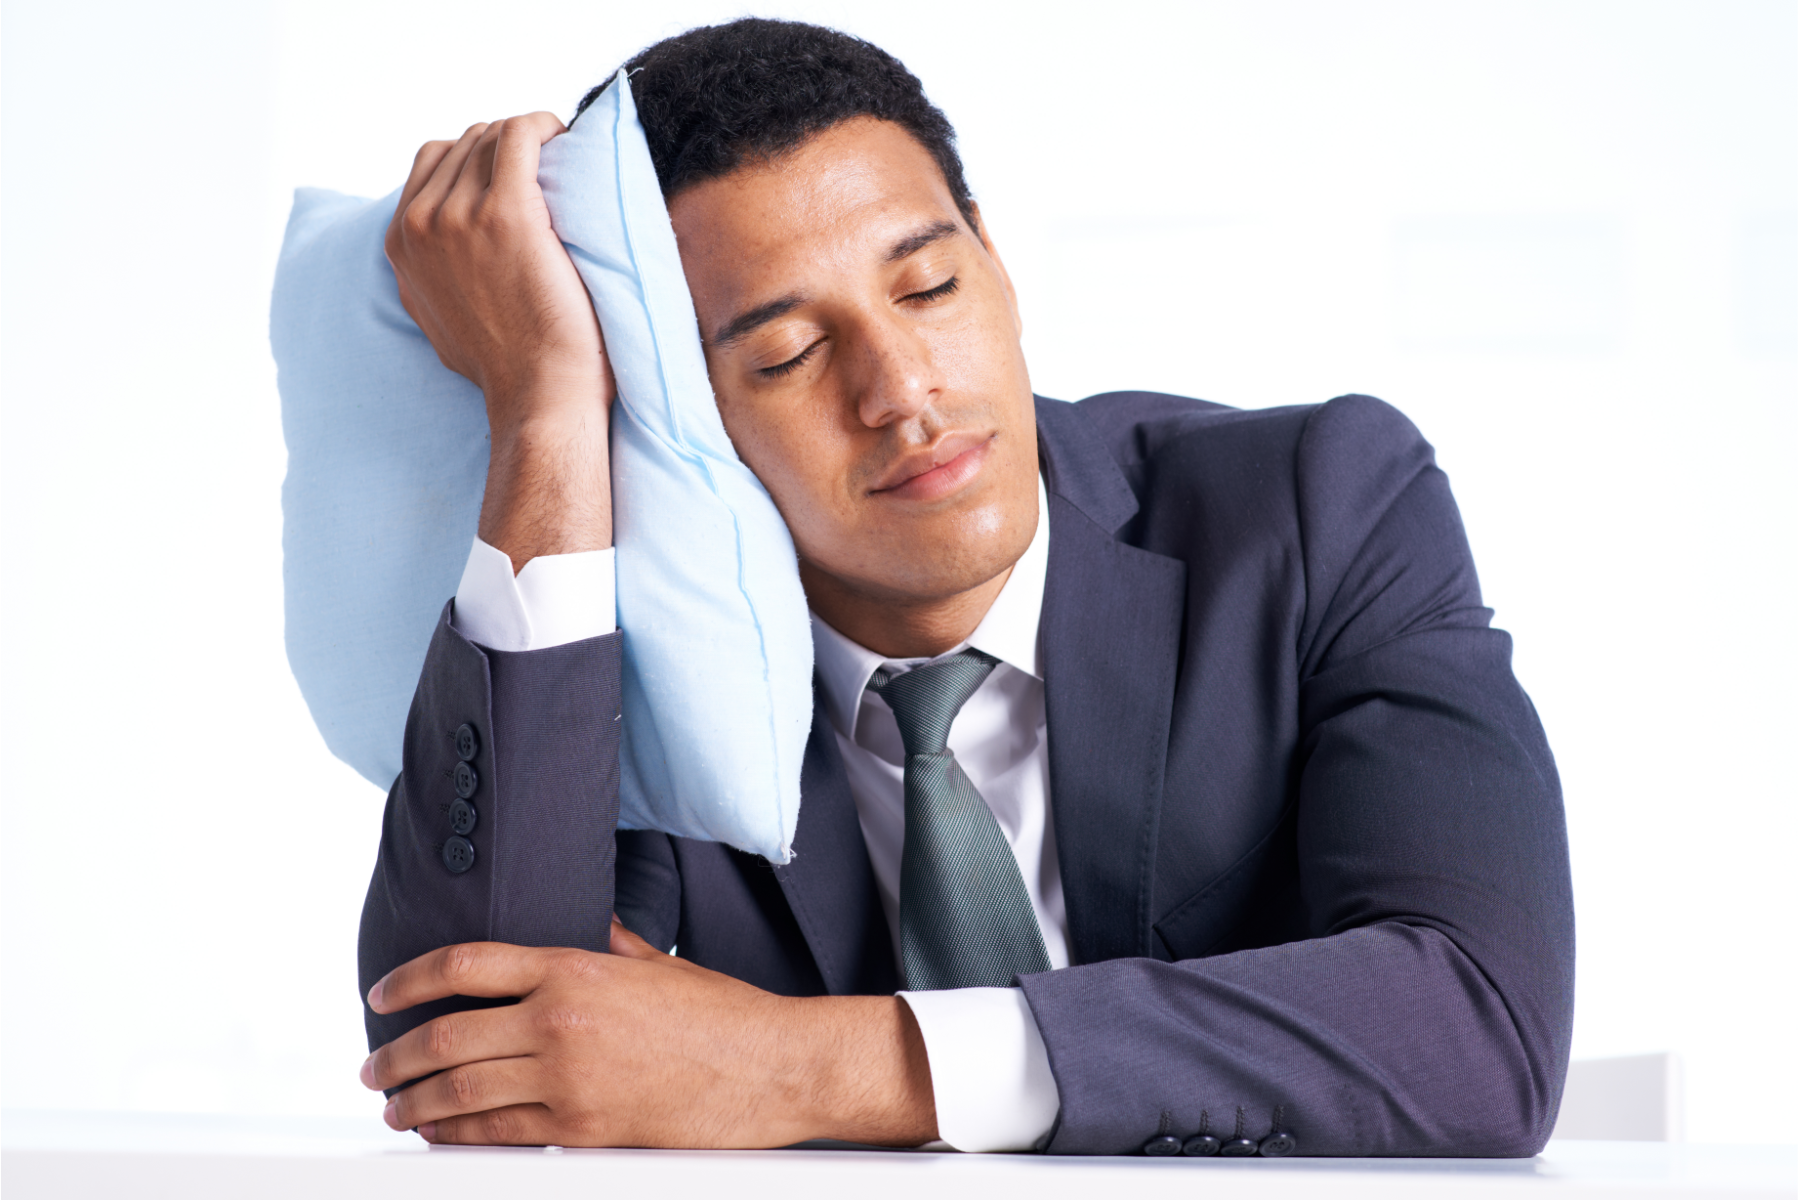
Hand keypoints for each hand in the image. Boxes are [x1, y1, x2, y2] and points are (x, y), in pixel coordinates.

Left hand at [360, 921, 938, 1147]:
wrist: (771, 1068)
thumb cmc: (723, 1016)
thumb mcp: (656, 963)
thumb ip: (608, 946)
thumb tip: (581, 929)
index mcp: (574, 968)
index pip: (465, 966)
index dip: (409, 979)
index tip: (384, 994)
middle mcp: (559, 1021)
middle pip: (447, 1037)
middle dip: (396, 1056)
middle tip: (374, 1067)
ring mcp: (567, 1079)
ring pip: (461, 1095)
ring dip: (415, 1104)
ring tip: (394, 1108)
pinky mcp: (581, 1130)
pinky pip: (498, 1138)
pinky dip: (457, 1140)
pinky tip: (441, 1137)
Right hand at [386, 114, 614, 564]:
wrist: (539, 395)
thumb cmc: (509, 367)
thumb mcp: (440, 317)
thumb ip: (432, 273)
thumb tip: (445, 249)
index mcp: (400, 244)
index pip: (433, 161)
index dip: (479, 159)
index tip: (518, 170)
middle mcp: (420, 224)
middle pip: (465, 144)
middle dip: (507, 148)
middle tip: (549, 164)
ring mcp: (458, 215)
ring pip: (493, 137)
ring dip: (529, 139)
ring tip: (563, 157)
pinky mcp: (506, 212)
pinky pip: (521, 136)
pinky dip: (544, 127)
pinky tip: (566, 138)